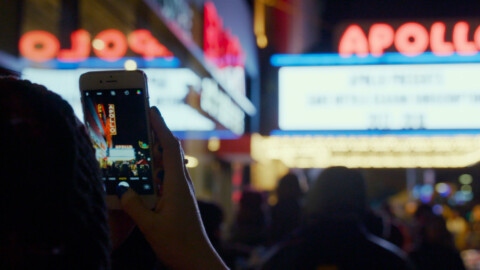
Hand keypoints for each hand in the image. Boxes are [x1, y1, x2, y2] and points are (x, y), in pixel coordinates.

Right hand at [118, 107, 227, 269]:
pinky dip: (155, 168)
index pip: (169, 147)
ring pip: (168, 164)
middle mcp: (182, 184)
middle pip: (169, 151)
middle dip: (157, 133)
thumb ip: (133, 205)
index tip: (151, 109)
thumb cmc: (177, 243)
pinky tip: (143, 172)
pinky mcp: (179, 200)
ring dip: (155, 150)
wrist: (196, 260)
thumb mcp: (150, 225)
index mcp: (177, 184)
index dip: (160, 126)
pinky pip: (166, 177)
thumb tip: (123, 187)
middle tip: (141, 119)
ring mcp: (181, 191)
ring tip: (139, 141)